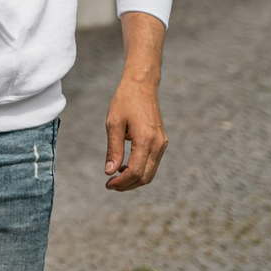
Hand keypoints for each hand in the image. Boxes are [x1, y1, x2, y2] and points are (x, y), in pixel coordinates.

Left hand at [104, 10, 167, 189]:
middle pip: (146, 176)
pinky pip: (153, 163)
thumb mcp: (113, 124)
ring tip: (116, 176)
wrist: (141, 85)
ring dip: (134, 178)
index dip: (122, 182)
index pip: (136, 171)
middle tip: (111, 184)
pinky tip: (125, 166)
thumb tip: (109, 171)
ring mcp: (162, 143)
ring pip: (151, 172)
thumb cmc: (125, 101)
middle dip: (128, 184)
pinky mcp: (161, 141)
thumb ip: (113, 149)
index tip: (108, 183)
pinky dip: (141, 169)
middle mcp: (158, 144)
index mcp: (146, 140)